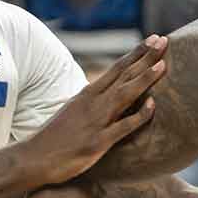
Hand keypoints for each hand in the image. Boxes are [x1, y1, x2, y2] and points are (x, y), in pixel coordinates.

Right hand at [26, 36, 168, 184]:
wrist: (34, 159)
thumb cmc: (56, 137)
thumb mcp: (75, 111)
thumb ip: (94, 101)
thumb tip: (110, 92)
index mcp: (88, 94)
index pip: (117, 68)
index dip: (137, 53)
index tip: (154, 38)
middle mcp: (93, 103)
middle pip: (123, 76)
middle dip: (145, 58)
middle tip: (163, 40)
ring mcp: (96, 122)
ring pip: (124, 95)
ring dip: (144, 80)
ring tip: (162, 65)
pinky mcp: (98, 142)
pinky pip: (122, 127)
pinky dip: (138, 116)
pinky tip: (152, 105)